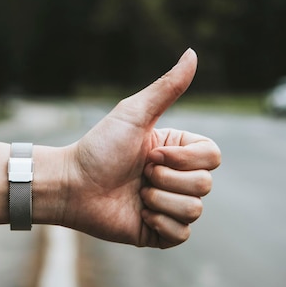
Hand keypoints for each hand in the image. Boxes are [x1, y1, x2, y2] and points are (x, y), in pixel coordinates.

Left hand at [62, 49, 220, 247]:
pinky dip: (159, 223)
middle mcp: (178, 178)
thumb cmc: (99, 147)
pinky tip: (139, 214)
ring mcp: (170, 206)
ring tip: (136, 194)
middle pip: (205, 184)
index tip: (151, 152)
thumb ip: (168, 86)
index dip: (184, 157)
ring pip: (195, 210)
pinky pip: (182, 234)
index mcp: (177, 150)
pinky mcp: (160, 233)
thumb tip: (193, 52)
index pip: (213, 156)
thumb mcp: (134, 113)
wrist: (72, 185)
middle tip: (139, 173)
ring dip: (159, 200)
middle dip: (167, 179)